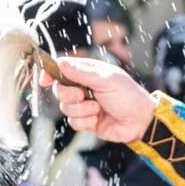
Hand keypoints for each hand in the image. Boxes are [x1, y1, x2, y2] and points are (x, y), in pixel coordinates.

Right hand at [40, 56, 156, 142]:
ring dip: (82, 110)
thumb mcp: (106, 79)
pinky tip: (98, 119)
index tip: (44, 80)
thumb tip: (61, 64)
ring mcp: (84, 105)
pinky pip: (73, 122)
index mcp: (87, 72)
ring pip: (65, 108)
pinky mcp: (86, 121)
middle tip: (84, 95)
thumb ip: (82, 73)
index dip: (50, 74)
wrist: (140, 121)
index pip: (62, 69)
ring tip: (98, 108)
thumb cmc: (128, 95)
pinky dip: (85, 121)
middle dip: (70, 95)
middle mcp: (83, 87)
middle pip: (59, 90)